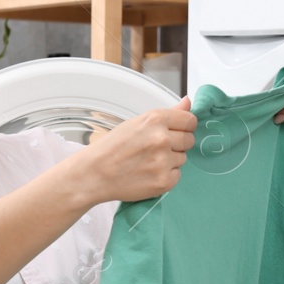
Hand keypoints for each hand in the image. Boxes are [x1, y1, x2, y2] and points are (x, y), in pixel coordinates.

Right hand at [77, 96, 197, 203]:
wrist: (94, 174)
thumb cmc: (112, 148)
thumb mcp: (137, 123)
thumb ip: (167, 115)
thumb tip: (188, 102)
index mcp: (155, 119)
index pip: (190, 120)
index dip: (185, 127)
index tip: (177, 132)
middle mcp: (161, 139)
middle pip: (189, 140)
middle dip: (178, 144)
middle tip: (156, 149)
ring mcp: (163, 161)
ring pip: (182, 159)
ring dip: (170, 161)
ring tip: (148, 162)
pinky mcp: (163, 182)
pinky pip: (177, 176)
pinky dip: (166, 176)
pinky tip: (148, 174)